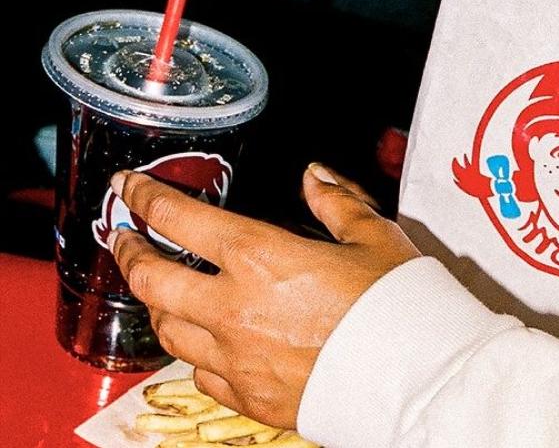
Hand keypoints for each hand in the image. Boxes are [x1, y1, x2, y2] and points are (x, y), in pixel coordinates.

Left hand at [108, 163, 419, 427]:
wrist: (417, 376)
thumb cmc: (398, 304)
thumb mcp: (374, 235)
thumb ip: (337, 202)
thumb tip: (316, 177)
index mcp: (260, 257)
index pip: (178, 218)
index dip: (144, 197)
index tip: (129, 188)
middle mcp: (234, 308)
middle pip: (151, 279)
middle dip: (130, 252)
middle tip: (126, 239)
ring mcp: (236, 358)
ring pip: (167, 330)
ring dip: (157, 305)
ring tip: (163, 292)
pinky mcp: (250, 397)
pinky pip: (201, 374)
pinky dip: (196, 353)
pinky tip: (209, 344)